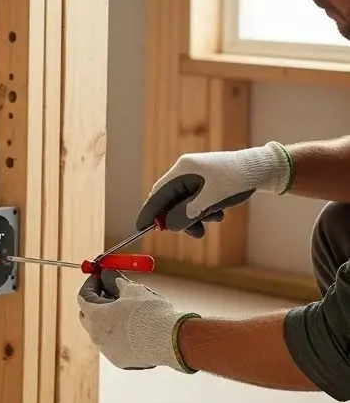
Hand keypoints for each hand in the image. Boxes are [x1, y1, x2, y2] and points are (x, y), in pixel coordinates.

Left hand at [76, 270, 196, 372]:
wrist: (172, 340)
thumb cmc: (151, 312)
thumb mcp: (132, 290)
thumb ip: (115, 281)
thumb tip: (107, 274)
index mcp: (95, 316)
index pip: (83, 296)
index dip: (92, 284)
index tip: (101, 276)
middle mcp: (95, 335)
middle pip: (88, 315)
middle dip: (96, 302)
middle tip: (110, 292)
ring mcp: (107, 350)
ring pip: (102, 331)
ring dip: (110, 320)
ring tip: (130, 311)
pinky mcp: (120, 361)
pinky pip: (115, 345)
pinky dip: (121, 335)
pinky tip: (138, 329)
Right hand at [137, 142, 291, 236]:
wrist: (263, 169)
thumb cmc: (236, 181)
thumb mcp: (209, 202)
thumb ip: (185, 215)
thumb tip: (167, 226)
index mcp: (182, 171)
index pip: (157, 195)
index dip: (148, 213)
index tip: (140, 229)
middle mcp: (185, 171)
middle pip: (169, 200)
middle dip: (178, 219)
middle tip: (192, 233)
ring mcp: (195, 175)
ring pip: (183, 203)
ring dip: (193, 217)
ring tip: (211, 223)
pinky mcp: (206, 181)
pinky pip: (195, 200)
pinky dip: (202, 211)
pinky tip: (218, 213)